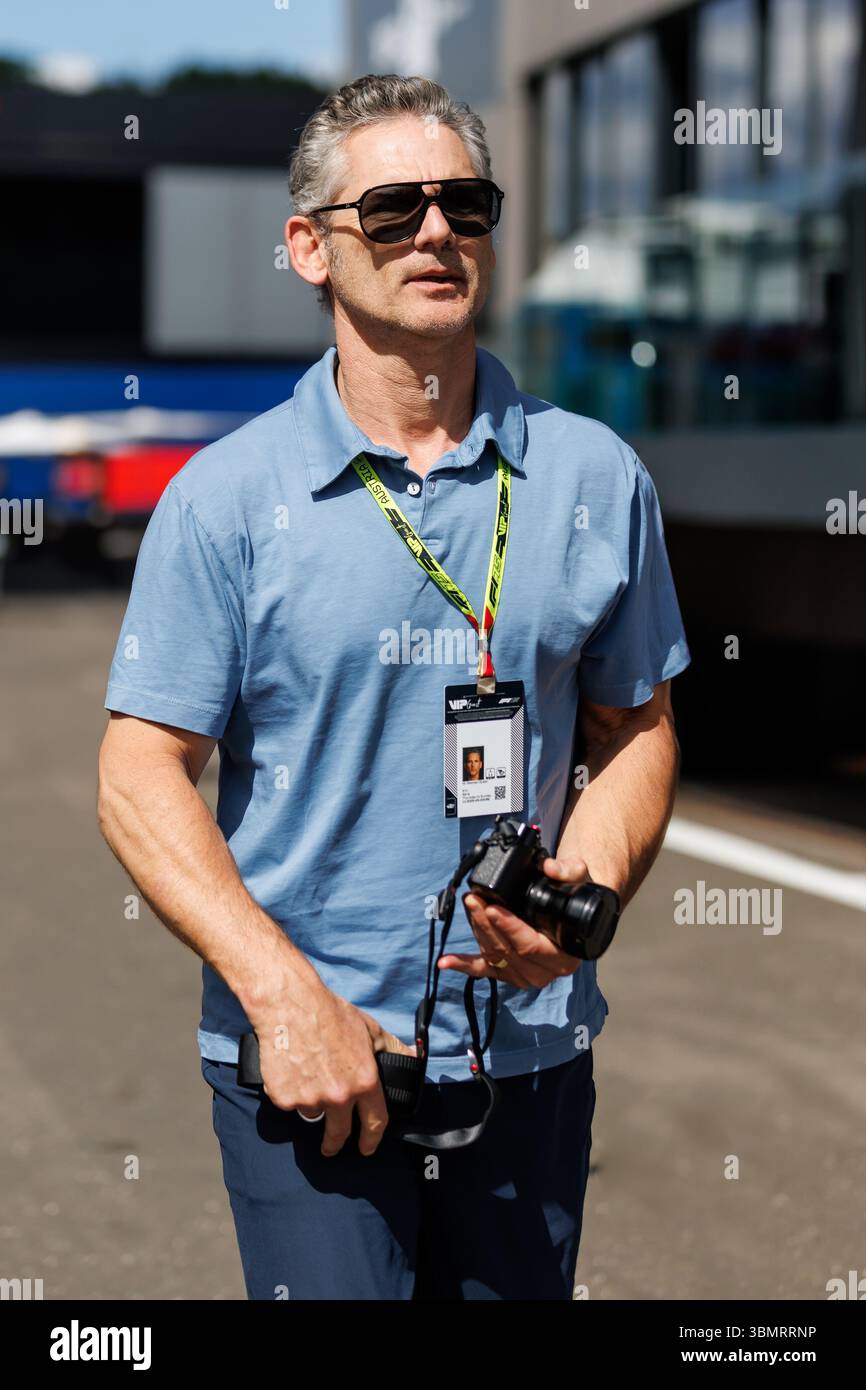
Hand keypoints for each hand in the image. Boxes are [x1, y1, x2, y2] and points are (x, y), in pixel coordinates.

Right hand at [250, 978, 415, 1157]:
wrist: (290, 1005)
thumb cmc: (330, 1013)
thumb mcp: (370, 1030)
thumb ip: (393, 1049)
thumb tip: (412, 1057)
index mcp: (364, 1082)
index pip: (375, 1122)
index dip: (372, 1139)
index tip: (366, 1148)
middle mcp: (339, 1096)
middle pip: (339, 1133)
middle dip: (335, 1144)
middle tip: (331, 1146)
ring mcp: (310, 1099)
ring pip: (312, 1113)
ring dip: (312, 1104)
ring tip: (307, 1076)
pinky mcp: (284, 1097)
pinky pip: (289, 1102)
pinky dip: (289, 1092)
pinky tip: (290, 1070)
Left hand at [438, 855, 589, 989]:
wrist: (573, 917)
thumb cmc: (575, 900)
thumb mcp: (581, 882)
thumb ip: (570, 872)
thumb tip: (550, 867)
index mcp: (565, 956)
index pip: (532, 945)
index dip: (510, 928)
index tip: (492, 908)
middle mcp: (545, 971)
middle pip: (507, 951)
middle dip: (486, 923)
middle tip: (474, 899)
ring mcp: (525, 975)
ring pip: (494, 955)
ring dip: (477, 930)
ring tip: (469, 904)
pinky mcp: (508, 973)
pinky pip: (483, 970)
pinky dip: (463, 965)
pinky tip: (445, 961)